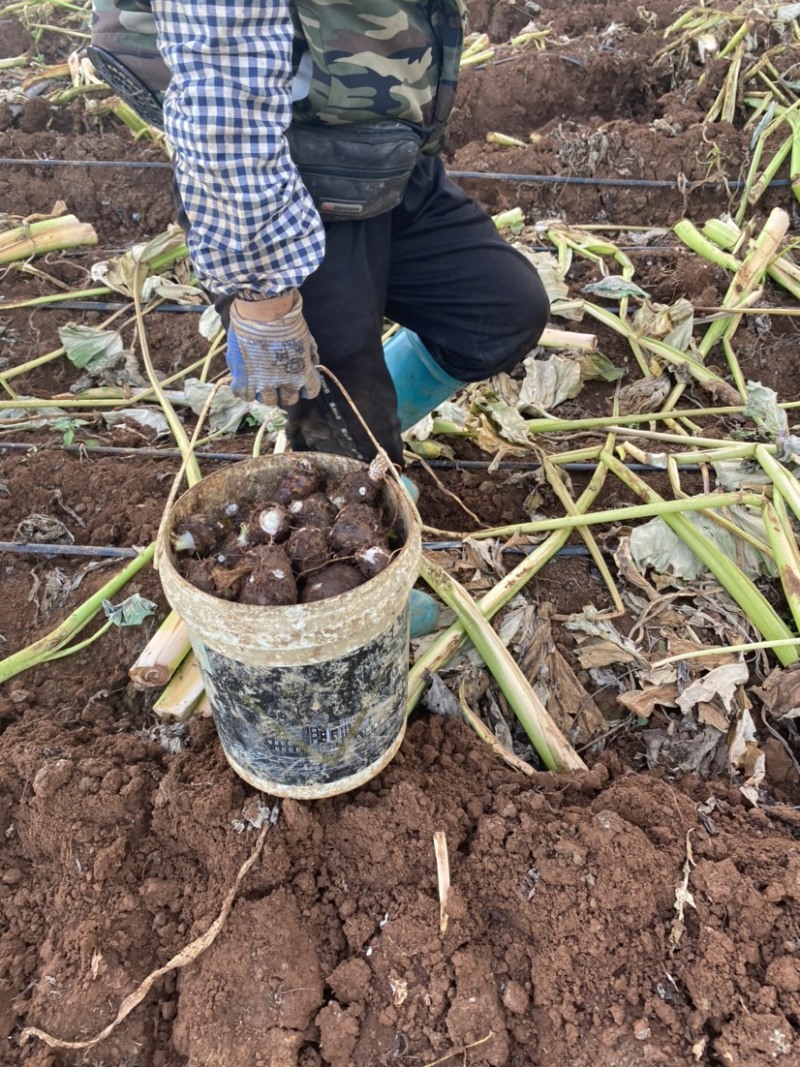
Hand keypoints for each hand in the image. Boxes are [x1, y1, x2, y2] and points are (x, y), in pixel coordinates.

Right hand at [227, 290, 321, 406]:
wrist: (262, 310)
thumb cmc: (287, 320)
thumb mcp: (306, 337)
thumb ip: (310, 353)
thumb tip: (313, 361)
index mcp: (303, 374)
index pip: (310, 392)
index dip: (305, 386)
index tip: (300, 379)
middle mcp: (284, 383)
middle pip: (288, 400)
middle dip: (286, 391)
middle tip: (278, 379)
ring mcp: (262, 383)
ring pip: (267, 401)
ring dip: (266, 392)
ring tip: (260, 380)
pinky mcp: (243, 379)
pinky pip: (244, 395)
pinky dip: (245, 390)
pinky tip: (245, 380)